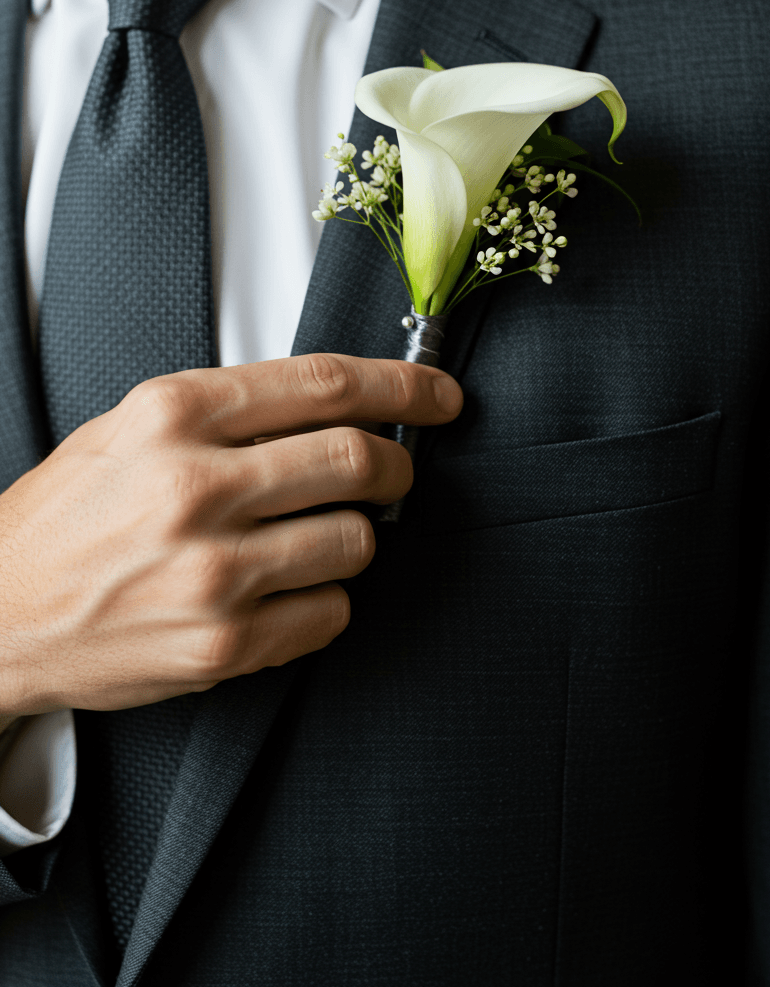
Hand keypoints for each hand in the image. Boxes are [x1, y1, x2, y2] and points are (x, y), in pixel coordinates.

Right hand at [0, 354, 461, 718]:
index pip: (326, 385)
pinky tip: (288, 590)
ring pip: (357, 541)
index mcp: (173, 415)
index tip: (439, 396)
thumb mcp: (132, 426)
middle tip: (396, 472)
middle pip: (356, 460)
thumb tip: (343, 404)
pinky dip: (329, 599)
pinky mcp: (221, 645)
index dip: (404, 386)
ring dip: (357, 537)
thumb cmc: (69, 516)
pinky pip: (332, 613)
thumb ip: (234, 409)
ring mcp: (211, 573)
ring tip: (314, 537)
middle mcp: (195, 488)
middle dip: (397, 466)